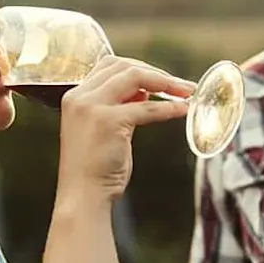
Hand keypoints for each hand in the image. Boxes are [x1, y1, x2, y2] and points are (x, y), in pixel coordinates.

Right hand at [56, 56, 193, 202]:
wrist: (83, 197)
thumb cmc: (96, 169)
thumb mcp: (105, 130)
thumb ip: (120, 107)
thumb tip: (144, 91)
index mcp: (76, 96)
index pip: (109, 65)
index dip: (139, 68)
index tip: (162, 80)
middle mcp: (80, 96)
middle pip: (123, 66)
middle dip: (156, 72)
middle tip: (181, 85)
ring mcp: (92, 107)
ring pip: (135, 78)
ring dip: (166, 83)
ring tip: (187, 92)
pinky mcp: (108, 121)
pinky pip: (147, 108)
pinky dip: (169, 108)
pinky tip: (183, 110)